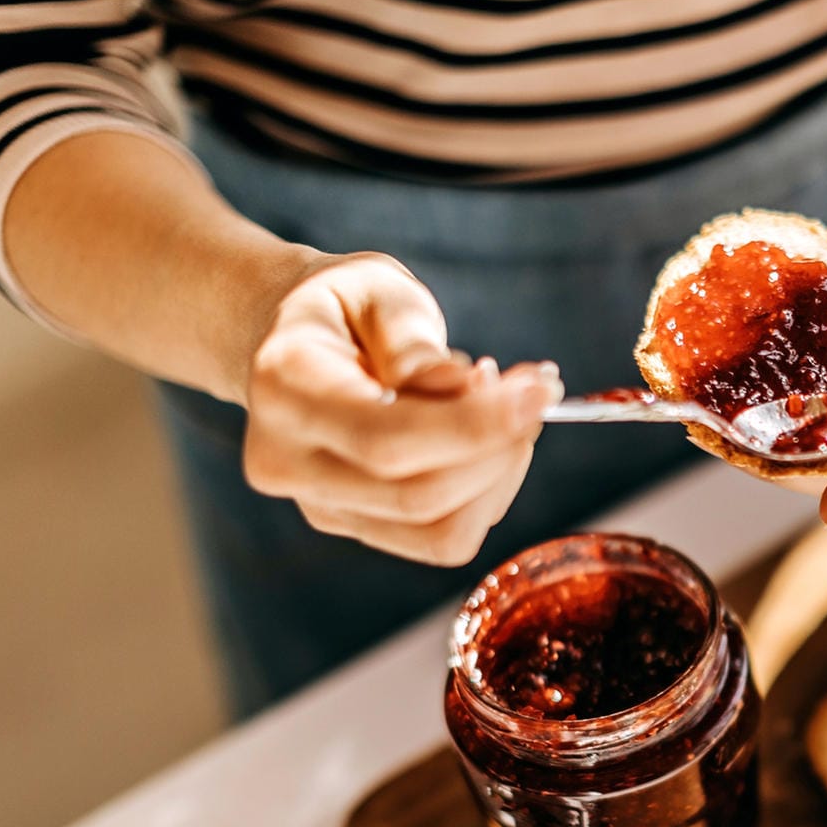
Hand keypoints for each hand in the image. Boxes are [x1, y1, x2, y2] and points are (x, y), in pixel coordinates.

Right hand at [240, 252, 559, 565]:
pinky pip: (443, 538)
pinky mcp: (356, 527)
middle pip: (419, 495)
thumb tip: (466, 388)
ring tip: (506, 407)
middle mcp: (287, 462)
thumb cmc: (342, 306)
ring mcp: (318, 506)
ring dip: (500, 474)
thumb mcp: (376, 288)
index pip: (385, 438)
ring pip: (440, 532)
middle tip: (534, 390)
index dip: (474, 426)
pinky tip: (485, 439)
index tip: (540, 393)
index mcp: (285, 389)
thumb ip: (412, 341)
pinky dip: (487, 493)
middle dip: (500, 448)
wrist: (289, 339)